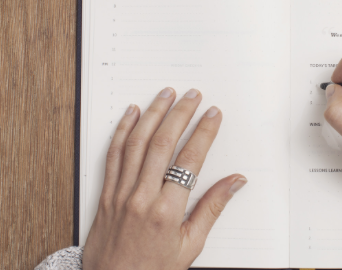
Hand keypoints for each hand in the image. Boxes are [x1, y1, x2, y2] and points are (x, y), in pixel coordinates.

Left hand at [83, 88, 246, 269]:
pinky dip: (122, 131)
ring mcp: (121, 193)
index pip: (190, 160)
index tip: (213, 115)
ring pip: (136, 143)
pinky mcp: (106, 194)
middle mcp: (142, 197)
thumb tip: (234, 182)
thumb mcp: (190, 246)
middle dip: (180, 114)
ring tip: (166, 94)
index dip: (203, 133)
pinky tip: (132, 114)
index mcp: (167, 211)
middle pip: (163, 143)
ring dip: (152, 114)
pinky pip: (113, 155)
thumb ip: (211, 209)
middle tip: (193, 95)